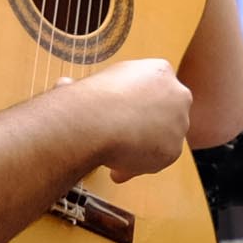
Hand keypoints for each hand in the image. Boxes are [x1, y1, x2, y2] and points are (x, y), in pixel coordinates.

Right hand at [67, 56, 193, 179]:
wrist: (100, 119)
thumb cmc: (90, 98)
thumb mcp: (89, 82)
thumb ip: (84, 88)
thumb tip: (63, 84)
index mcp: (160, 71)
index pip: (153, 91)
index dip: (134, 106)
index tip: (118, 117)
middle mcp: (177, 94)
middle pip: (163, 115)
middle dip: (145, 128)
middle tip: (121, 141)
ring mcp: (179, 123)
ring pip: (160, 140)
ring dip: (141, 150)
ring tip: (114, 160)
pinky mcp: (174, 150)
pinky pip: (154, 163)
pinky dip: (137, 168)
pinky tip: (117, 172)